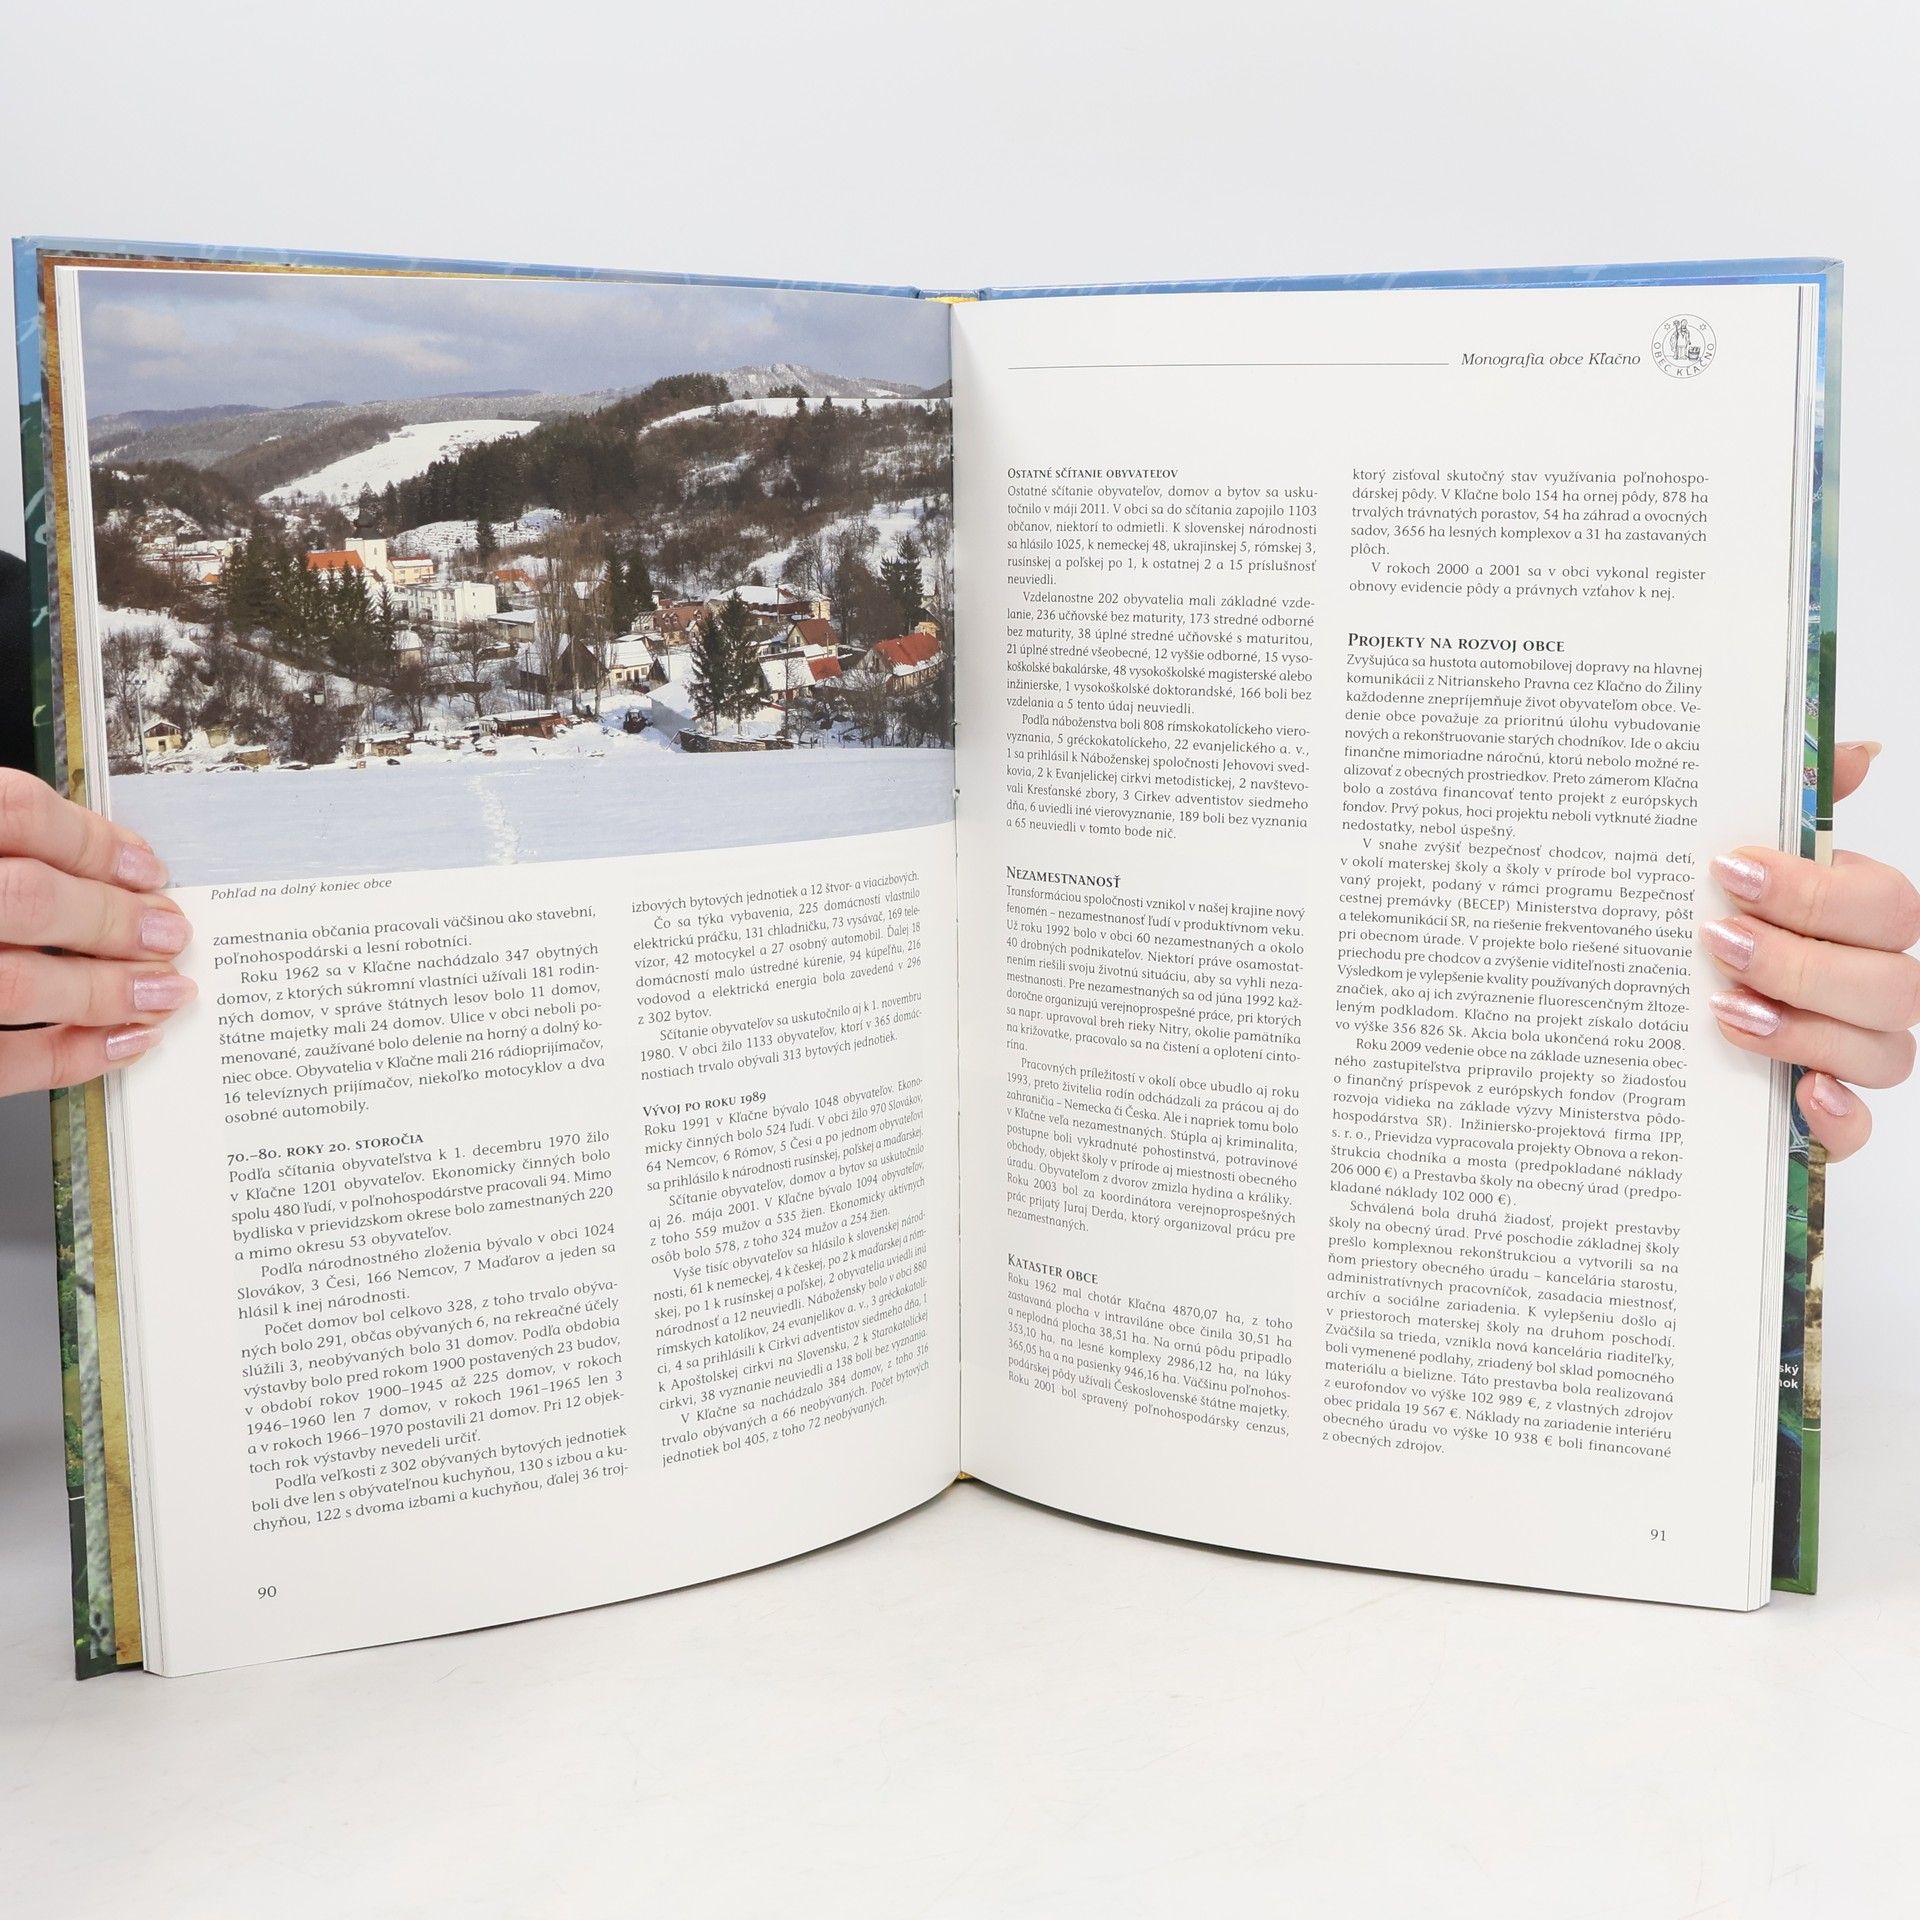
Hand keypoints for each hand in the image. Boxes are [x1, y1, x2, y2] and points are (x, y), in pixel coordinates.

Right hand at [0, 767, 192, 1094]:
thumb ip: (11, 849)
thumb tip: (111, 867)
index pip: (15, 813)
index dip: (93, 840)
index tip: (148, 868)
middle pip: (30, 898)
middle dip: (114, 919)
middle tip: (172, 935)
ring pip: (18, 983)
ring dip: (107, 991)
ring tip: (168, 992)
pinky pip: (0, 1062)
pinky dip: (69, 1057)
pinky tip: (125, 1043)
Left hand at [1702, 742, 1917, 1160]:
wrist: (1636, 1017)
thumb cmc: (1709, 923)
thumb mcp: (1735, 863)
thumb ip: (1798, 803)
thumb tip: (1861, 751)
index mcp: (1857, 922)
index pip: (1887, 906)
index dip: (1816, 892)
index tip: (1731, 871)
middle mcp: (1869, 988)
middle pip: (1893, 982)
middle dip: (1803, 961)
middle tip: (1718, 941)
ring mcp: (1852, 1055)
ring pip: (1887, 1053)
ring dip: (1807, 1030)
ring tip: (1725, 1009)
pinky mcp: (1823, 1118)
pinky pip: (1859, 1130)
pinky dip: (1838, 1118)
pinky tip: (1800, 1091)